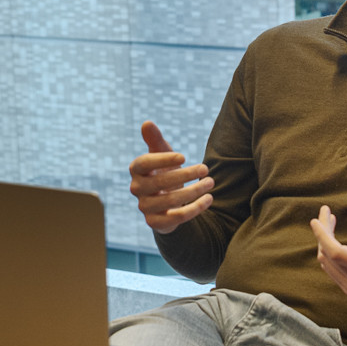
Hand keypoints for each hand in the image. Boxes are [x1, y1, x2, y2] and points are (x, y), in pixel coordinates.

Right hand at [128, 120, 213, 234]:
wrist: (166, 202)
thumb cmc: (164, 171)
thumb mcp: (162, 154)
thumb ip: (155, 140)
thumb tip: (147, 122)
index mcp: (136, 170)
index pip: (144, 163)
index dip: (163, 159)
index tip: (184, 156)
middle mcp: (136, 189)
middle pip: (159, 182)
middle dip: (185, 174)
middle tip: (206, 168)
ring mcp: (144, 207)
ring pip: (170, 200)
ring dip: (194, 191)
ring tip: (210, 182)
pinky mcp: (155, 222)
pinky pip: (176, 217)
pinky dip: (195, 208)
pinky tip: (209, 198)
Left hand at [310, 205, 346, 308]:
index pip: (335, 252)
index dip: (322, 236)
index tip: (316, 219)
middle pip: (327, 254)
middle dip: (322, 232)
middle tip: (325, 212)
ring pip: (326, 262)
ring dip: (323, 242)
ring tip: (329, 222)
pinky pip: (331, 269)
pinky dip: (328, 253)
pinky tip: (333, 241)